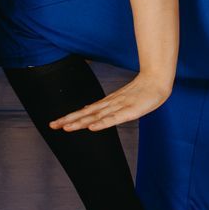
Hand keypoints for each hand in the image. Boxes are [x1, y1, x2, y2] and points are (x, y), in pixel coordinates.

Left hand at [54, 72, 172, 133]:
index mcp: (106, 104)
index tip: (54, 123)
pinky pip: (114, 119)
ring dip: (80, 122)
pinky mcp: (129, 111)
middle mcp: (109, 105)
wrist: (156, 81)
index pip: (84, 112)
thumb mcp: (121, 101)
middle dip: (68, 120)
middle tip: (51, 125)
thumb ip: (106, 108)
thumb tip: (89, 111)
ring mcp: (118, 107)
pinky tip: (91, 127)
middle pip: (85, 114)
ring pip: (96, 116)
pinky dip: (102, 123)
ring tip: (65, 128)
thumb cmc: (141, 92)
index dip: (69, 117)